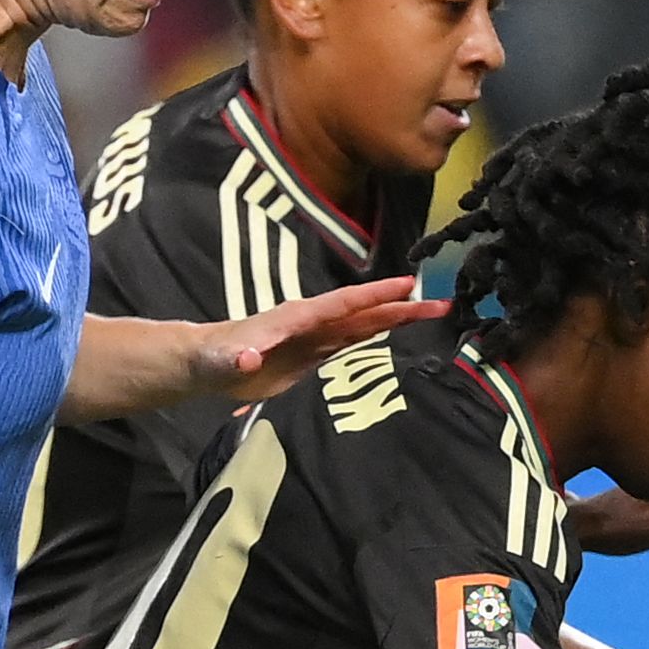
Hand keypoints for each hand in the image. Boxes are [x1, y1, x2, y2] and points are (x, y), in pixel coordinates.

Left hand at [192, 275, 446, 401]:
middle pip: (365, 312)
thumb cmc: (213, 358)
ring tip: (434, 315)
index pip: (344, 304)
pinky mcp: (315, 355)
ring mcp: (316, 338)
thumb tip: (249, 357)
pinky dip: (380, 338)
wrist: (206, 363)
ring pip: (366, 325)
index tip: (408, 285)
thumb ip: (237, 358)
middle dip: (403, 307)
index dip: (376, 296)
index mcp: (298, 318)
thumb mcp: (223, 360)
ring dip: (399, 320)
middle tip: (442, 304)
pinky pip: (355, 343)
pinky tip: (402, 338)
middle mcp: (313, 323)